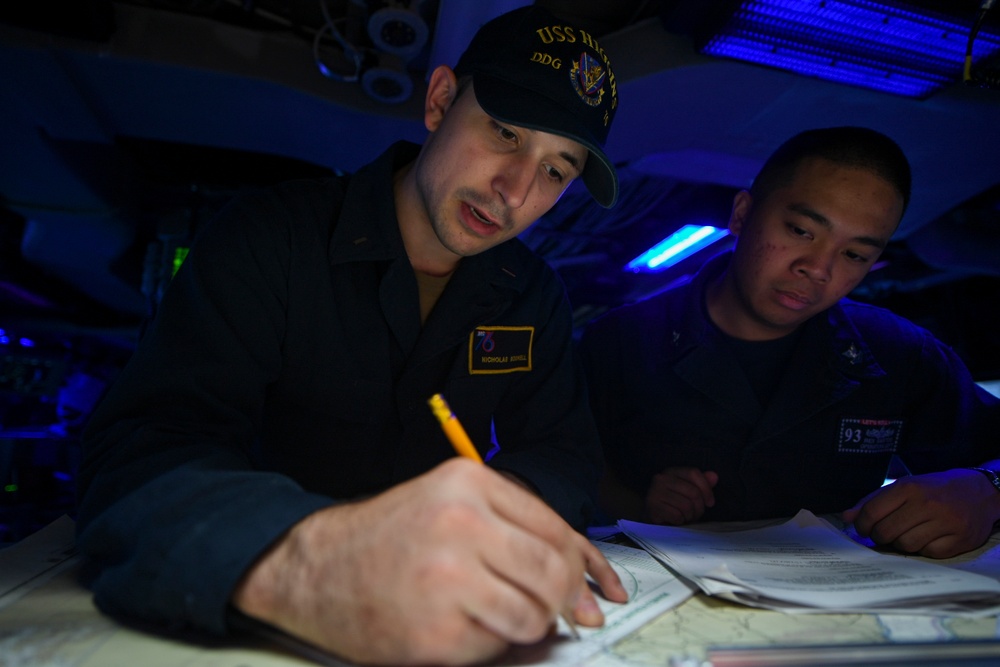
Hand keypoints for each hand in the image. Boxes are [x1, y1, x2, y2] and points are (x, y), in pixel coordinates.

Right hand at [232, 458, 626, 664]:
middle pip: (552, 574)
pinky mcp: (433, 633)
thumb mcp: (450, 502)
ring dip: (525, 625)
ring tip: (494, 613)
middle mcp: (460, 525)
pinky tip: (458, 624)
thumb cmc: (389, 536)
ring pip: (532, 616)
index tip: (597, 588)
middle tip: (557, 611)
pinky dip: (487, 643)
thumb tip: (584, 581)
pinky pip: (493, 647)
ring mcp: (446, 580)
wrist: (316, 569)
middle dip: (564, 600)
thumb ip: (514, 527)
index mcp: (469, 484)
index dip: (585, 566)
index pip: (556, 529)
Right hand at [644, 467, 718, 524]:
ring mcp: (655, 492)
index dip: (706, 489)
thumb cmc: (674, 506)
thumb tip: (714, 476)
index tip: (710, 503)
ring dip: (689, 516)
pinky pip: (677, 516)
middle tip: (695, 514)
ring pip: (686, 506)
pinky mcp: (653, 507)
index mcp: (671, 472)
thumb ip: (702, 483)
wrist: (653, 521)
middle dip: (699, 507)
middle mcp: (661, 478)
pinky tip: (676, 521)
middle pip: (693, 492)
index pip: (694, 473)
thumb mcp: (690, 493)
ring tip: (685, 518)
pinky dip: (680, 522)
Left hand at [841, 469, 999, 557]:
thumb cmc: (935, 489)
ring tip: (904, 535)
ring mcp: (945, 523)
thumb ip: (874, 500)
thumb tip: (847, 517)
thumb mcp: (904, 486)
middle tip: (882, 534)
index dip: (862, 525)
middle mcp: (927, 504)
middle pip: (886, 532)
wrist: (981, 492)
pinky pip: (928, 554)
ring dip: (899, 544)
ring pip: (905, 545)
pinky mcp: (960, 540)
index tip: (862, 528)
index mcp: (909, 488)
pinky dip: (922, 550)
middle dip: (878, 537)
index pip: (872, 512)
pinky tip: (925, 539)